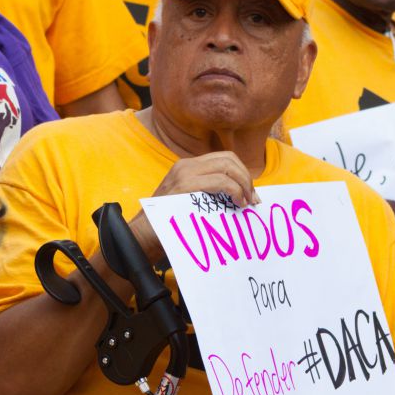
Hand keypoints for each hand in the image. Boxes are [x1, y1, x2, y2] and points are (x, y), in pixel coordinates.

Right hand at [129, 152, 258, 261]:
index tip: (251, 195)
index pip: (224, 158)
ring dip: (243, 184)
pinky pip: (220, 181)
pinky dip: (235, 191)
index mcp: (188, 167)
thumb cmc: (169, 224)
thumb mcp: (189, 202)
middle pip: (229, 159)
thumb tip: (241, 198)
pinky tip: (238, 204)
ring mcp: (185, 174)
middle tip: (252, 200)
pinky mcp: (185, 186)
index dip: (242, 174)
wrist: (142, 236)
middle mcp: (186, 165)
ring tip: (246, 203)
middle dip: (246, 178)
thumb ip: (208, 194)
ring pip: (227, 166)